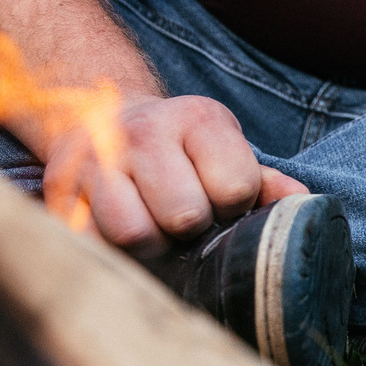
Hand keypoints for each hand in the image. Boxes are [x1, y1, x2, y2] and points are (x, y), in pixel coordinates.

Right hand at [40, 93, 306, 257]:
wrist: (99, 114)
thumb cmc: (178, 147)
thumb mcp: (224, 149)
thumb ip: (263, 182)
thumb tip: (304, 206)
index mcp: (197, 118)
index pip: (235, 186)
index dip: (233, 205)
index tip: (220, 198)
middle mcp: (144, 131)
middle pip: (184, 215)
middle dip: (191, 229)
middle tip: (184, 219)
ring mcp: (96, 159)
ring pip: (136, 234)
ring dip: (152, 245)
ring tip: (154, 228)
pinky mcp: (61, 191)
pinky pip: (93, 245)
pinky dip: (113, 252)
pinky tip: (120, 235)